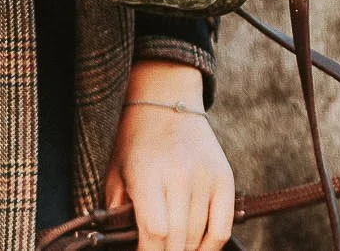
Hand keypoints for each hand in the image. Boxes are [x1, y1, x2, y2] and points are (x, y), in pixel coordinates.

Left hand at [102, 60, 234, 250]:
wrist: (168, 103)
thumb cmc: (136, 142)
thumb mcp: (115, 172)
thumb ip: (116, 210)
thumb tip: (124, 244)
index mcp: (148, 173)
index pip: (154, 231)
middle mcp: (180, 175)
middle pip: (177, 239)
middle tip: (155, 250)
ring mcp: (206, 177)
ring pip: (198, 237)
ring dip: (185, 250)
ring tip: (172, 246)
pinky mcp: (225, 178)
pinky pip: (222, 228)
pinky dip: (211, 246)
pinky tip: (198, 248)